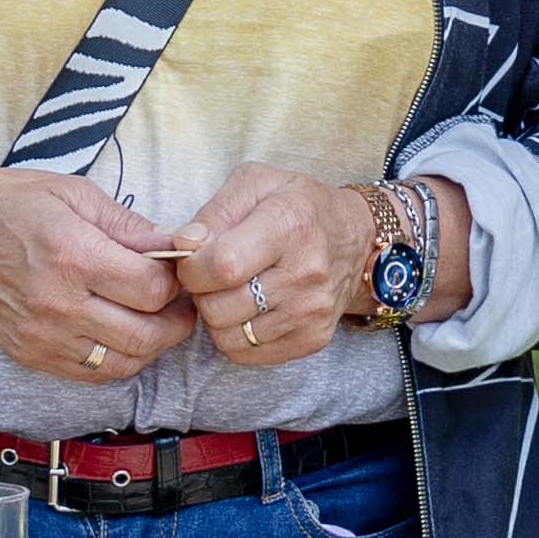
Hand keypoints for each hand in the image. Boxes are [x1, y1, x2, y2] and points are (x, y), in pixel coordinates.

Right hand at [0, 164, 194, 379]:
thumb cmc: (9, 203)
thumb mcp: (74, 194)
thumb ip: (128, 225)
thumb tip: (176, 244)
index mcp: (73, 256)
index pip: (152, 289)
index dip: (175, 280)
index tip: (175, 268)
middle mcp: (58, 304)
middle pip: (146, 335)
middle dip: (177, 320)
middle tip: (181, 302)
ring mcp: (42, 336)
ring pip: (123, 363)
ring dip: (152, 345)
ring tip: (155, 319)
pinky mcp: (29, 354)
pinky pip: (91, 374)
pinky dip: (117, 360)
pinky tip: (120, 334)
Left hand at [169, 163, 373, 370]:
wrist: (355, 240)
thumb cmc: (298, 206)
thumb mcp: (256, 184)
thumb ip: (213, 211)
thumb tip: (183, 244)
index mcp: (291, 225)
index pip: (223, 265)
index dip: (192, 267)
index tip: (193, 259)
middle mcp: (307, 273)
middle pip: (219, 307)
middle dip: (202, 292)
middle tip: (213, 275)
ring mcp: (312, 311)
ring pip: (228, 336)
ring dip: (217, 316)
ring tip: (232, 290)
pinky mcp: (312, 338)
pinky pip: (246, 353)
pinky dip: (235, 335)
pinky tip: (248, 309)